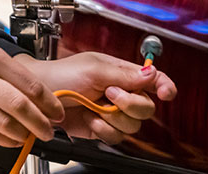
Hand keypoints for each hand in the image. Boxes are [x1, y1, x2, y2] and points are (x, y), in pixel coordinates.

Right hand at [0, 33, 64, 147]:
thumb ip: (12, 70)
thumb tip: (39, 92)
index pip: (30, 86)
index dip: (50, 103)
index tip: (57, 111)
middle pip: (20, 107)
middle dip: (41, 123)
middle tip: (49, 129)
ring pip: (4, 124)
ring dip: (24, 134)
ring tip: (32, 135)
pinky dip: (4, 139)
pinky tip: (13, 138)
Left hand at [21, 52, 176, 144]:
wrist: (40, 98)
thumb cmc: (61, 75)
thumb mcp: (94, 69)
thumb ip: (124, 74)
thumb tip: (152, 73)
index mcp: (121, 73)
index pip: (153, 79)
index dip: (165, 86)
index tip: (167, 93)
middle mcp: (120, 93)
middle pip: (146, 107)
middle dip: (130, 104)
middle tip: (109, 94)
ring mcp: (111, 112)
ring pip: (133, 125)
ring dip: (114, 118)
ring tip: (94, 107)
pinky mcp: (102, 128)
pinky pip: (117, 137)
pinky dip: (104, 130)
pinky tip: (90, 120)